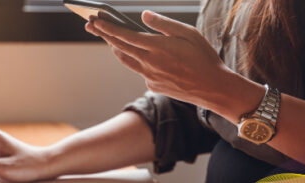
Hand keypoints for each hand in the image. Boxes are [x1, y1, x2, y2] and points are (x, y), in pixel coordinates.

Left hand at [85, 11, 252, 116]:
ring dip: (115, 48)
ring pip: (126, 60)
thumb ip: (163, 24)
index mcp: (157, 47)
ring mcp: (149, 76)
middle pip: (119, 47)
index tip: (95, 20)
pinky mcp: (153, 85)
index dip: (108, 27)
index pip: (125, 36)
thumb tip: (144, 15)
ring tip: (108, 38)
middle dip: (103, 34)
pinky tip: (138, 54)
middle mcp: (149, 63)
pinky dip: (136, 60)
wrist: (214, 88)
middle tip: (90, 24)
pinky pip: (139, 70)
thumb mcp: (188, 33)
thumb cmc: (204, 57)